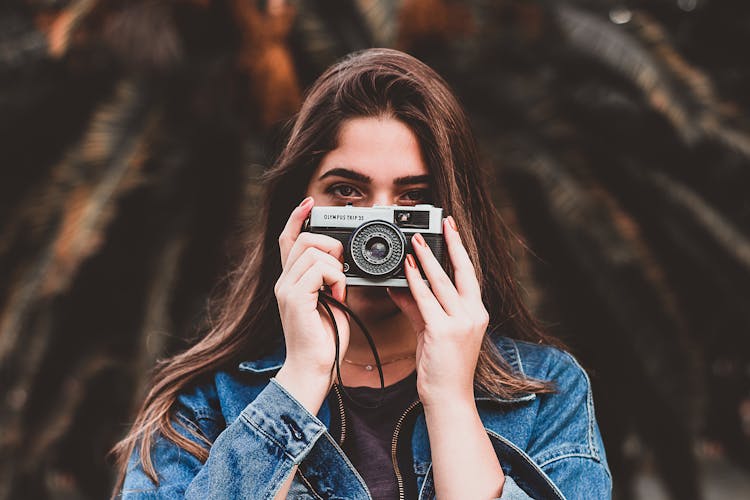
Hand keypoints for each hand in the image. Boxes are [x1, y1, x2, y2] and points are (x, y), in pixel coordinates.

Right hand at [273, 197, 348, 410]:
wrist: (313, 369)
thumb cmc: (324, 341)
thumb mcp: (331, 302)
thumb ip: (329, 280)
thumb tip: (342, 263)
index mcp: (291, 281)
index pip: (288, 239)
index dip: (297, 217)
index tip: (310, 202)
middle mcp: (283, 281)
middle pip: (305, 239)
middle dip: (330, 245)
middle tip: (342, 271)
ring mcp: (286, 288)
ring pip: (314, 251)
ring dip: (336, 267)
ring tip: (339, 290)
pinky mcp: (294, 297)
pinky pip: (320, 269)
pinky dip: (336, 279)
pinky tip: (337, 296)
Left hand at [387, 216, 488, 406]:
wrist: (448, 398)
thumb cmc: (443, 367)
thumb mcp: (431, 331)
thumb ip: (417, 307)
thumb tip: (400, 285)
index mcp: (476, 313)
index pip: (469, 274)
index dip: (460, 249)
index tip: (452, 229)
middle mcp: (473, 315)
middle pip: (462, 271)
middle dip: (451, 243)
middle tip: (439, 222)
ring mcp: (461, 323)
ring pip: (443, 283)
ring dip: (427, 259)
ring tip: (415, 241)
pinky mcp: (444, 332)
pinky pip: (427, 301)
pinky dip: (416, 283)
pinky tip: (407, 269)